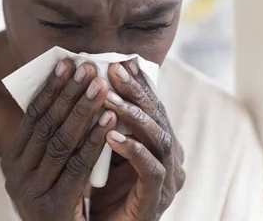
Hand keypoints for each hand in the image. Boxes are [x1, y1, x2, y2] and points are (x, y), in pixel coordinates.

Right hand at [1, 59, 117, 220]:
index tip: (67, 63)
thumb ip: (53, 139)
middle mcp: (16, 175)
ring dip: (82, 111)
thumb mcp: (48, 169)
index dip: (50, 88)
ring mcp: (31, 192)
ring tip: (101, 87)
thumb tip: (70, 92)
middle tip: (87, 67)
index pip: (32, 116)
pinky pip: (77, 167)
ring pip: (60, 142)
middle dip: (68, 93)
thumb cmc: (61, 201)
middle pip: (46, 125)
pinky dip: (93, 141)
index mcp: (12, 160)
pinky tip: (109, 121)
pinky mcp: (52, 207)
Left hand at [90, 61, 184, 220]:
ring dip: (133, 116)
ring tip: (108, 99)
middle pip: (157, 117)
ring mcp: (167, 180)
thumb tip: (92, 83)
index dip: (139, 84)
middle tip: (115, 70)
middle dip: (136, 92)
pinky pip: (151, 170)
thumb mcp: (104, 150)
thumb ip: (106, 122)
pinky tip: (111, 136)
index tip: (121, 61)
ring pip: (159, 139)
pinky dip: (133, 150)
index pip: (152, 107)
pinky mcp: (156, 200)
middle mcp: (170, 159)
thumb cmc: (103, 190)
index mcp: (159, 144)